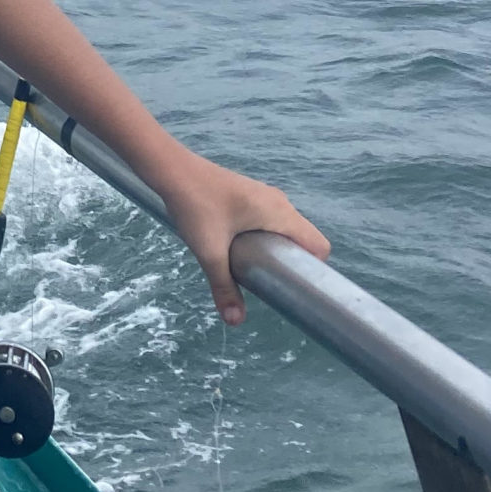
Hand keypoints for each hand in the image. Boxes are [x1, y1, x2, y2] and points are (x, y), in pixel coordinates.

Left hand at [156, 153, 329, 325]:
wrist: (171, 169)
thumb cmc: (194, 205)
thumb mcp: (209, 252)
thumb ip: (223, 287)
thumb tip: (235, 322)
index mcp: (280, 213)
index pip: (318, 245)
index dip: (313, 269)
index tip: (291, 287)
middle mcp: (279, 202)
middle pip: (302, 240)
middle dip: (290, 263)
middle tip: (267, 282)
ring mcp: (265, 196)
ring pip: (284, 230)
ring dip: (275, 250)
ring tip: (252, 267)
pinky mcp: (250, 195)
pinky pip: (270, 221)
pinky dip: (264, 237)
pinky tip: (239, 248)